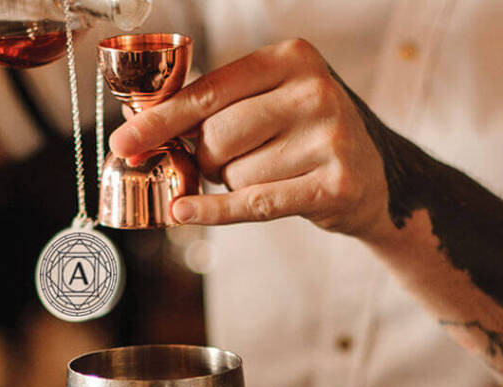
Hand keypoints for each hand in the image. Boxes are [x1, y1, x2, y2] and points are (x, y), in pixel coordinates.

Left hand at [109, 39, 389, 236]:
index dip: (161, 120)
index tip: (123, 139)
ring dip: (235, 184)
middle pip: (217, 137)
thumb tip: (139, 124)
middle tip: (227, 163)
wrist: (379, 175)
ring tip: (270, 174)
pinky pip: (254, 203)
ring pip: (236, 174)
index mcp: (293, 57)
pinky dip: (214, 211)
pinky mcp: (335, 185)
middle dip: (208, 159)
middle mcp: (315, 91)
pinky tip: (184, 212)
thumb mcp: (273, 100)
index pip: (208, 92)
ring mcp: (330, 138)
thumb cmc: (309, 134)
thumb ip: (216, 105)